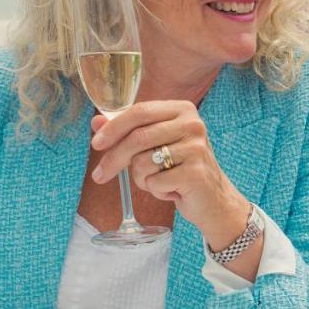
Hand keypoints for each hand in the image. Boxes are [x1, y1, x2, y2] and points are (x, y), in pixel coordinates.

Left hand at [89, 101, 247, 247]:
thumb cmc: (181, 168)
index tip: (96, 144)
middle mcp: (192, 124)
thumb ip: (127, 131)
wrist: (213, 199)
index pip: (140, 111)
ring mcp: (196, 148)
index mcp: (182, 110)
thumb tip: (96, 122)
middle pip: (138, 137)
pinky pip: (154, 182)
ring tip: (159, 181)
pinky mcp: (195, 173)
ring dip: (141, 179)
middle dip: (113, 159)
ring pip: (143, 162)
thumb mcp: (155, 145)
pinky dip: (156, 191)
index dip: (113, 128)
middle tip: (99, 176)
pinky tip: (172, 190)